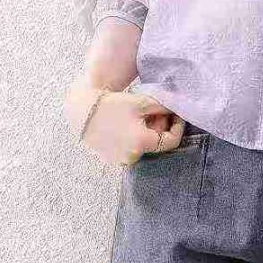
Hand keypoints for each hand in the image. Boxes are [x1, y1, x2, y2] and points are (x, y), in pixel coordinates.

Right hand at [63, 81, 185, 165]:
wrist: (84, 112)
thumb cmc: (114, 104)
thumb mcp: (142, 102)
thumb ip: (164, 107)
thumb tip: (178, 108)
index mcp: (142, 143)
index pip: (172, 141)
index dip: (178, 126)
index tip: (176, 113)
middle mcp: (133, 157)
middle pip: (158, 143)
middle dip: (162, 126)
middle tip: (158, 110)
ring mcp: (122, 160)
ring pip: (147, 146)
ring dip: (150, 131)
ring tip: (143, 115)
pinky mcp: (114, 159)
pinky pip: (134, 149)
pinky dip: (139, 137)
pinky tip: (132, 123)